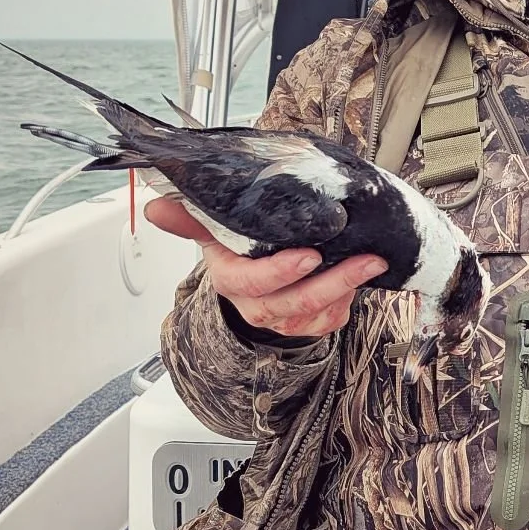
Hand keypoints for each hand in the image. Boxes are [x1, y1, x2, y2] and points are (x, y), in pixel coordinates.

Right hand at [145, 196, 385, 337]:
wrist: (253, 279)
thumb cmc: (236, 249)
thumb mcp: (212, 229)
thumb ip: (189, 217)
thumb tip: (156, 205)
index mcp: (230, 280)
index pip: (251, 282)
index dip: (279, 273)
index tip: (308, 255)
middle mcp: (256, 305)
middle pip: (293, 303)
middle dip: (331, 282)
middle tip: (363, 260)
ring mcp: (284, 318)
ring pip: (316, 314)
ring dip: (347, 289)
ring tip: (372, 262)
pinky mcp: (309, 324)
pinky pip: (331, 321)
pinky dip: (349, 302)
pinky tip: (363, 278)